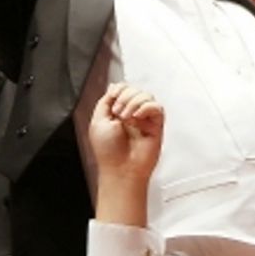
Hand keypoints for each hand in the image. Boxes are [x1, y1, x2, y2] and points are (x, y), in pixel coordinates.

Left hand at [89, 83, 163, 225]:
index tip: (113, 98)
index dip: (120, 89)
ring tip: (127, 118)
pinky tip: (137, 117)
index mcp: (118, 112)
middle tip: (118, 113)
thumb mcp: (97, 122)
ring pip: (147, 95)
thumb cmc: (108, 152)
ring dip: (134, 102)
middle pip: (135, 89)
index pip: (124, 89)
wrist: (120, 169)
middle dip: (125, 97)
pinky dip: (146, 108)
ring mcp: (145, 119)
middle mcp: (132, 113)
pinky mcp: (156, 126)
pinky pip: (157, 107)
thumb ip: (105, 101)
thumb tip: (114, 86)